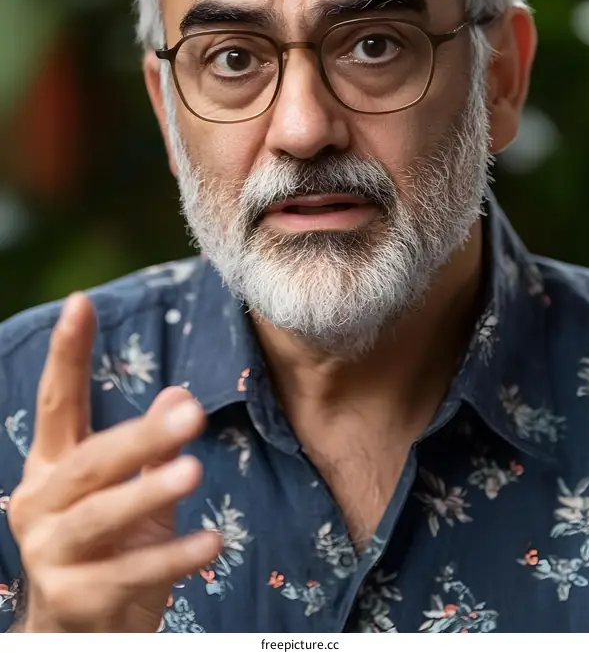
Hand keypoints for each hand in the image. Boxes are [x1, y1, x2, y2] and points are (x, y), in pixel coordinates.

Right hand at [7, 293, 221, 632]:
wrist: (75, 630)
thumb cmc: (106, 543)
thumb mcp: (127, 488)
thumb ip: (148, 444)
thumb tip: (181, 396)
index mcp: (51, 467)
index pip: (57, 402)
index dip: (68, 354)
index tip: (81, 303)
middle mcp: (41, 504)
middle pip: (89, 462)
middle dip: (140, 437)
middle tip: (192, 414)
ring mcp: (51, 554)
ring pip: (101, 516)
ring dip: (149, 494)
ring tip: (194, 471)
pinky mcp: (74, 600)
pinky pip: (128, 574)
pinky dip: (171, 557)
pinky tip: (212, 542)